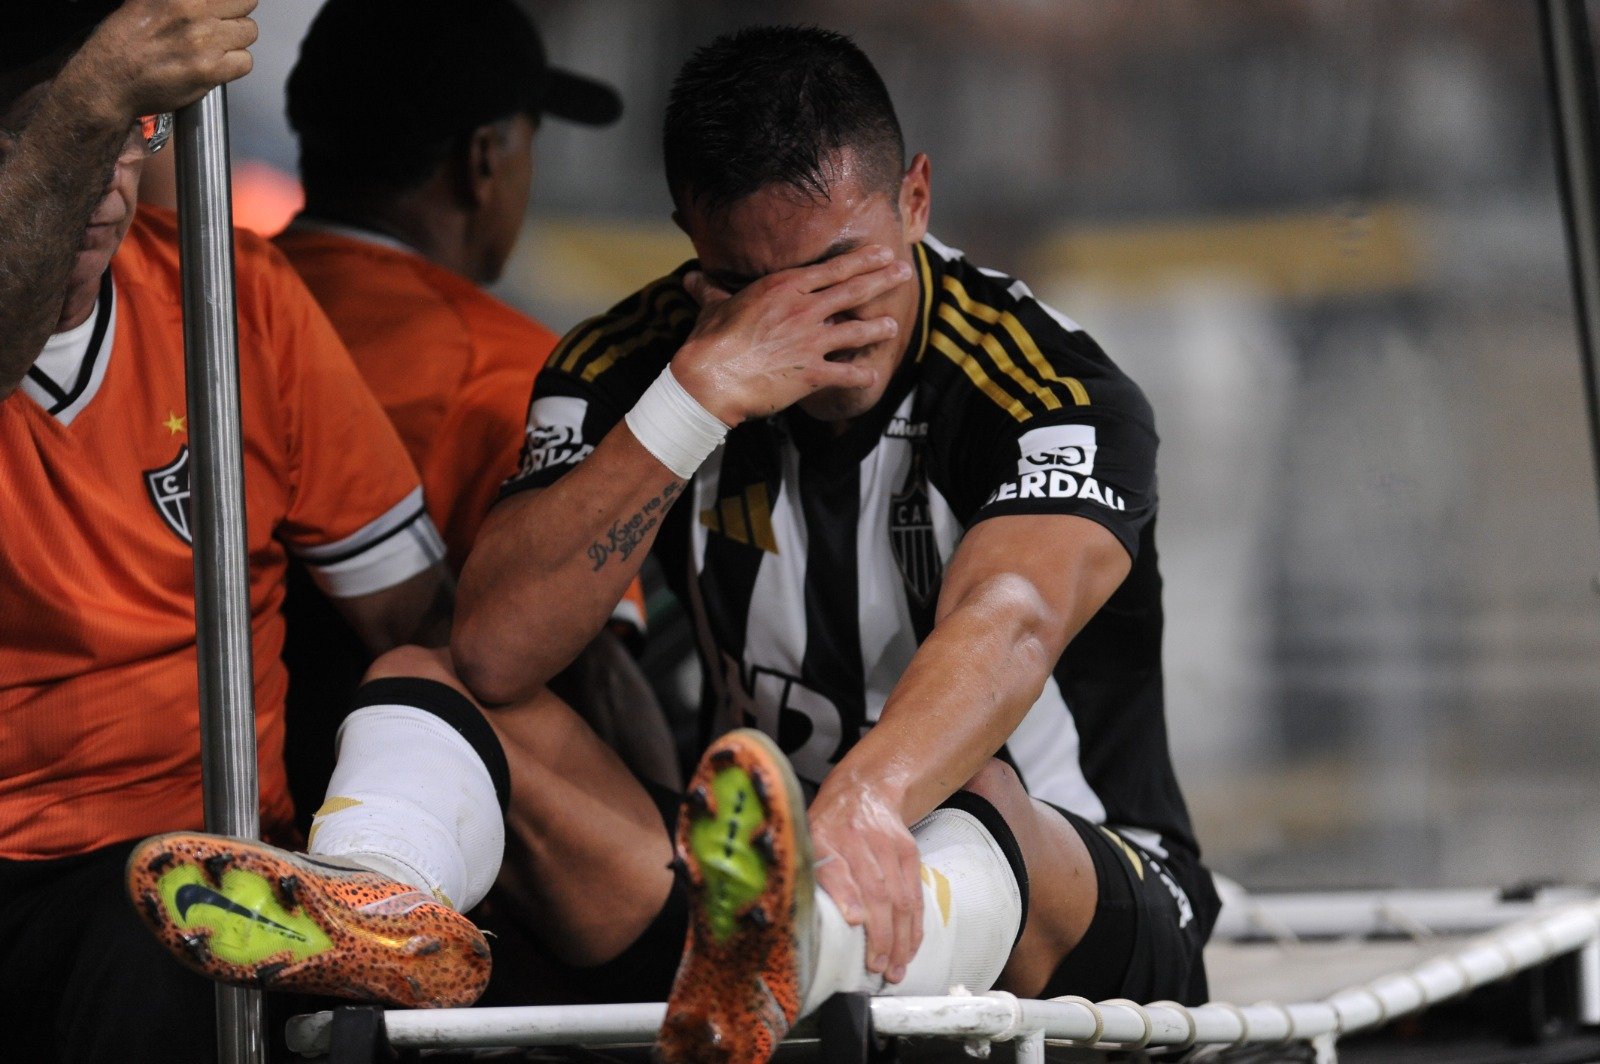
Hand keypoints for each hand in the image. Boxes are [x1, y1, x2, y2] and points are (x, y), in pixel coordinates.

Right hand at [59, 0, 258, 125]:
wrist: (109, 78)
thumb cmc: (124, 41)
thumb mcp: (146, 1)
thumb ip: (181, 0)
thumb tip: (204, 1)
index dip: (229, 0)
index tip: (224, 6)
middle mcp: (193, 10)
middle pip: (245, 2)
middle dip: (236, 14)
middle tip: (221, 25)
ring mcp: (204, 40)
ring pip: (249, 31)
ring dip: (237, 40)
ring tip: (217, 46)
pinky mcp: (210, 69)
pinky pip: (245, 61)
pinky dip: (236, 65)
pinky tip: (218, 65)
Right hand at [671, 244, 911, 426]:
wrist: (710, 378)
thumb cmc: (708, 341)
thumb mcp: (711, 308)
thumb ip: (710, 291)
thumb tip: (692, 279)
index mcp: (783, 288)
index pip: (833, 269)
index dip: (862, 259)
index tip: (883, 252)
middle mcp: (803, 310)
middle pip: (853, 290)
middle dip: (883, 279)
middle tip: (905, 271)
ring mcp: (810, 341)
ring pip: (857, 330)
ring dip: (879, 327)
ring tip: (894, 325)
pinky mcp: (812, 373)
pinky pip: (846, 373)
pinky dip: (861, 376)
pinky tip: (872, 376)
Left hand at [808, 783, 923, 984]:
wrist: (865, 789)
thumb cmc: (827, 826)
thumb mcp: (806, 840)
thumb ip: (806, 874)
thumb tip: (799, 922)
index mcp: (823, 837)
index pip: (836, 867)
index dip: (847, 895)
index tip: (853, 921)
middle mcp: (857, 839)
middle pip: (875, 889)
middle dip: (879, 933)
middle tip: (877, 966)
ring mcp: (887, 845)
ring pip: (899, 896)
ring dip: (899, 938)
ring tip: (894, 969)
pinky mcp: (908, 851)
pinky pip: (914, 893)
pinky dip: (914, 925)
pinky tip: (908, 948)